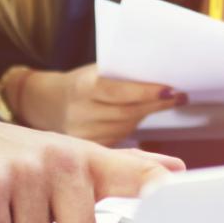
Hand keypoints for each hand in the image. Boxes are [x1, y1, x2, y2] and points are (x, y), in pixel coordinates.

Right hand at [13, 64, 185, 146]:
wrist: (45, 103)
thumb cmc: (76, 84)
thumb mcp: (91, 73)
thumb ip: (118, 77)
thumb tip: (158, 78)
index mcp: (81, 88)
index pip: (118, 91)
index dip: (146, 92)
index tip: (170, 89)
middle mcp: (80, 114)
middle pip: (127, 112)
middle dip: (156, 102)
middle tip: (178, 94)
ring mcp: (83, 135)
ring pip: (127, 127)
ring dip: (149, 114)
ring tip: (168, 102)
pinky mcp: (88, 149)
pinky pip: (120, 140)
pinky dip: (135, 128)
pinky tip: (143, 117)